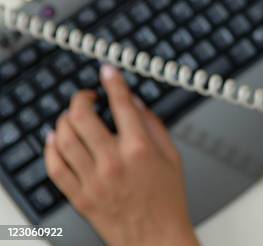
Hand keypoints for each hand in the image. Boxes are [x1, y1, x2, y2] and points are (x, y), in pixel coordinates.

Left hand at [44, 65, 197, 245]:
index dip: (113, 82)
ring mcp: (93, 180)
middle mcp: (113, 162)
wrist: (157, 238)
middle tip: (86, 97)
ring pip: (64, 138)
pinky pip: (55, 167)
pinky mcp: (80, 196)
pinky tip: (56, 140)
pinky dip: (50, 149)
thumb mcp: (173, 157)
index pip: (122, 104)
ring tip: (72, 117)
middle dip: (81, 99)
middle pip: (83, 117)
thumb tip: (137, 105)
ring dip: (64, 120)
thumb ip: (155, 126)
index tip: (108, 71)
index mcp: (140, 149)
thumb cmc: (167, 201)